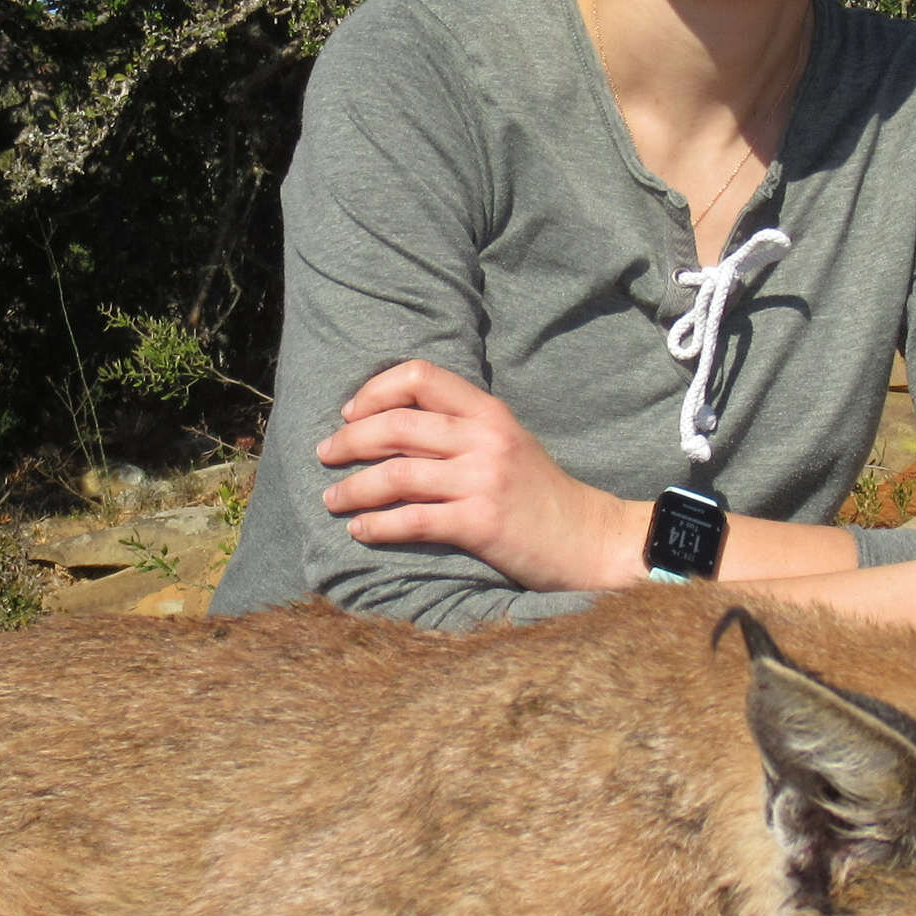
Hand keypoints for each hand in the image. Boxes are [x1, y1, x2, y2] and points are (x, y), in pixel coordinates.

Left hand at [317, 362, 635, 592]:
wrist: (590, 539)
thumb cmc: (540, 493)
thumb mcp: (507, 441)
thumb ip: (459, 427)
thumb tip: (389, 425)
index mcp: (488, 411)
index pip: (421, 376)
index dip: (376, 390)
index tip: (351, 413)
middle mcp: (484, 438)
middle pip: (396, 424)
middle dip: (348, 441)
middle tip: (325, 456)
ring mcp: (483, 480)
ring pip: (395, 473)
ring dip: (353, 488)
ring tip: (332, 499)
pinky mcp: (481, 523)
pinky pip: (413, 520)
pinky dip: (377, 525)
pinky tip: (360, 531)